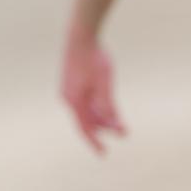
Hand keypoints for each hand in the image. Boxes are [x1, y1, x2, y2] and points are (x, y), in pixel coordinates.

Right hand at [61, 29, 125, 152]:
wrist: (80, 35)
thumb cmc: (93, 58)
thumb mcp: (104, 82)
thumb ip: (107, 103)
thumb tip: (111, 122)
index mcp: (74, 100)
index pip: (85, 128)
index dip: (95, 142)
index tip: (104, 154)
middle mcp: (68, 98)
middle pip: (87, 120)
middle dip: (104, 127)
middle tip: (123, 131)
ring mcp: (68, 90)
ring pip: (86, 110)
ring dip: (101, 116)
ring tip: (118, 119)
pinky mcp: (70, 82)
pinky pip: (83, 101)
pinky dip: (95, 106)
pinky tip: (106, 104)